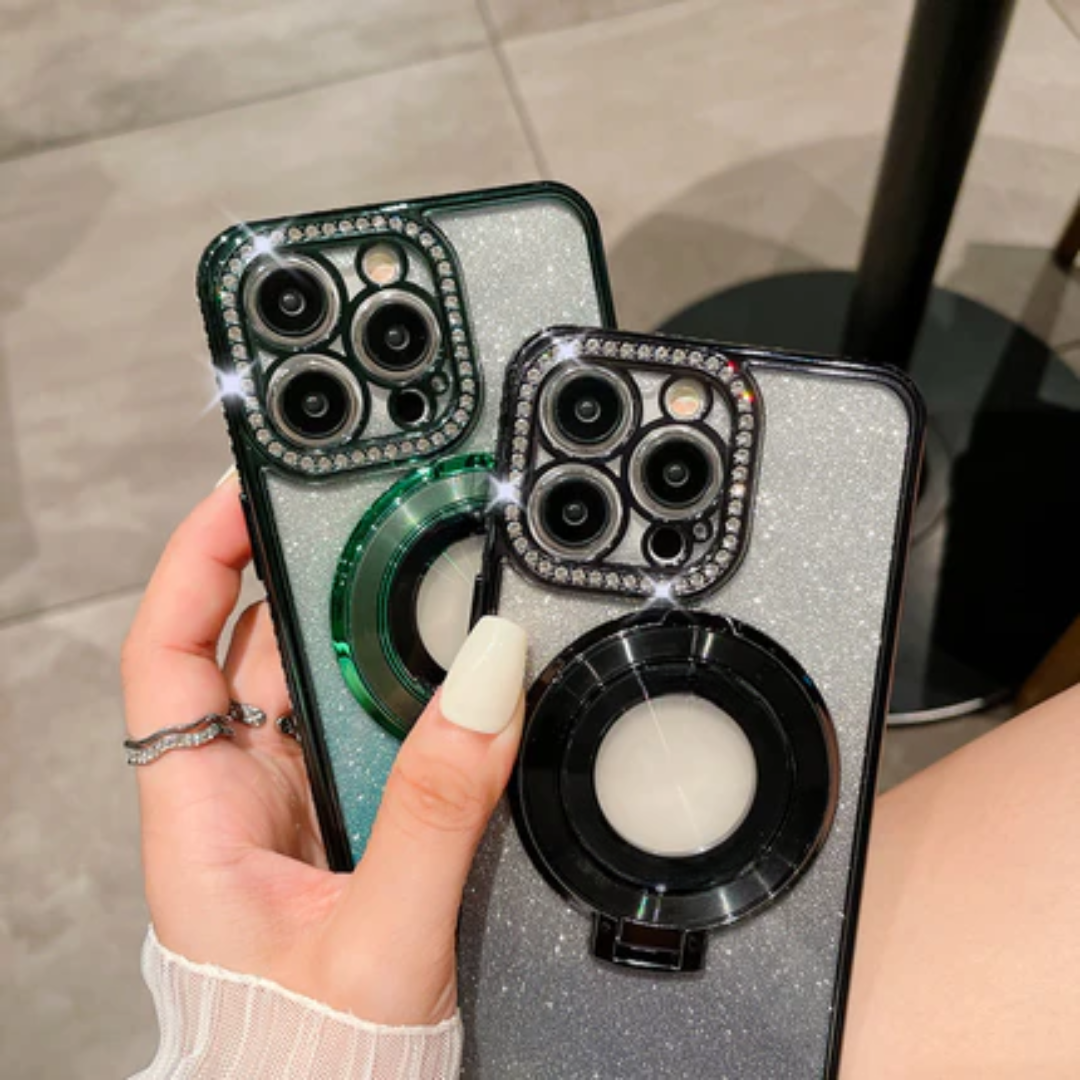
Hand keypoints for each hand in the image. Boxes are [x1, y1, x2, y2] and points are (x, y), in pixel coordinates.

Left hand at [121, 475, 525, 1023]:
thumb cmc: (311, 1062)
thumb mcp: (382, 936)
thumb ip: (437, 810)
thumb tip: (487, 677)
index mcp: (200, 821)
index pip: (168, 655)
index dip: (195, 562)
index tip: (240, 491)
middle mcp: (237, 800)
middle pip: (253, 649)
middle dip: (308, 579)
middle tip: (370, 517)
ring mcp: (294, 808)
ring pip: (320, 686)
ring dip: (369, 635)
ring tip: (424, 581)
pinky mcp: (347, 823)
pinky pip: (369, 729)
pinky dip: (407, 691)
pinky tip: (452, 673)